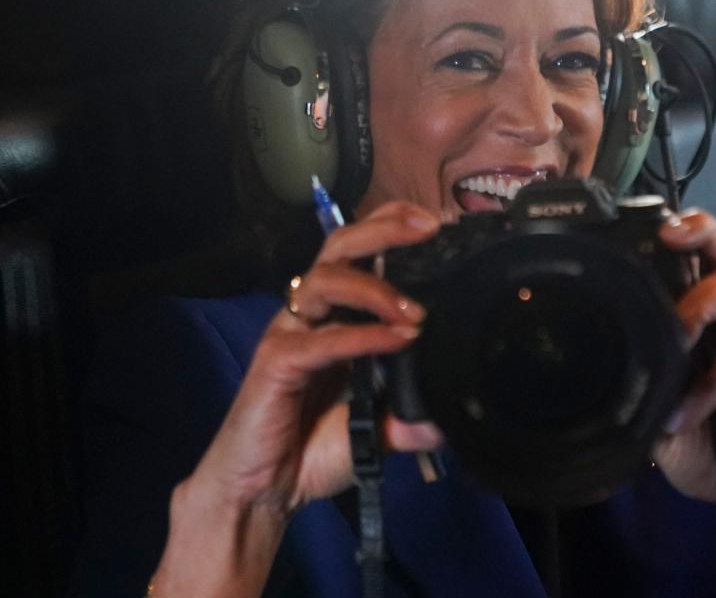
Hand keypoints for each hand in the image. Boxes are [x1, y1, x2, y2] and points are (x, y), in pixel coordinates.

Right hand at [153, 201, 443, 596]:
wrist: (263, 492)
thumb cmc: (311, 450)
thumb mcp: (376, 431)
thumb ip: (410, 418)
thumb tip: (452, 414)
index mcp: (333, 316)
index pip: (358, 254)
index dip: (391, 227)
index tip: (436, 222)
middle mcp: (310, 315)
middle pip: (339, 247)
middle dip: (384, 229)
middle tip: (428, 227)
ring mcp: (291, 334)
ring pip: (326, 280)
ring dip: (376, 288)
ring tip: (417, 314)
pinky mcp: (277, 362)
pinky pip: (323, 339)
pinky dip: (364, 336)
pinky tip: (397, 339)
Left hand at [652, 210, 715, 584]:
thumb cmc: (708, 445)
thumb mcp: (656, 420)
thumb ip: (632, 396)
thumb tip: (581, 386)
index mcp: (701, 319)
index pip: (687, 263)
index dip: (667, 240)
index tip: (631, 230)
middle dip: (698, 233)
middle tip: (668, 234)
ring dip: (699, 305)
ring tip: (674, 337)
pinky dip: (711, 386)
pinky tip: (683, 415)